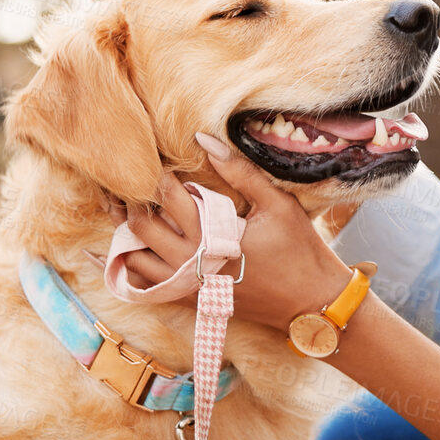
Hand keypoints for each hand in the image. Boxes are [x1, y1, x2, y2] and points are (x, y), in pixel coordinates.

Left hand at [119, 132, 353, 330]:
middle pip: (140, 227)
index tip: (155, 159)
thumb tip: (203, 138)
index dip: (155, 174)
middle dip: (131, 201)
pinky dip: (137, 262)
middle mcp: (192, 264)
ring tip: (131, 209)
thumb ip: (239, 172)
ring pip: (135, 259)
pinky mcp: (191, 300)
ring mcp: (187, 286)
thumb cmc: (298, 248)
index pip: (166, 197)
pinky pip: (147, 284)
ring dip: (128, 233)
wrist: (310, 301)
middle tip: (133, 182)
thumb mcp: (276, 204)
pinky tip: (138, 244)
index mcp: (211, 236)